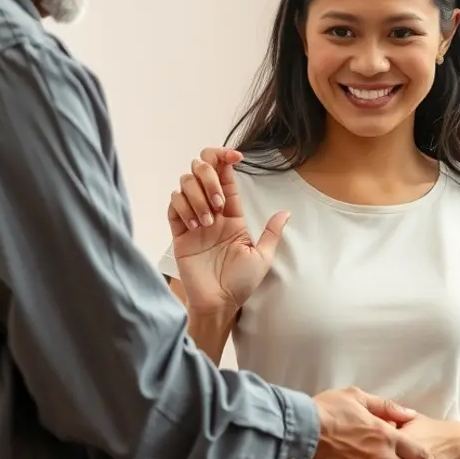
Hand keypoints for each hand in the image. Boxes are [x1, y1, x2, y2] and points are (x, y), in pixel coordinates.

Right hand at [167, 147, 288, 313]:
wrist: (218, 303)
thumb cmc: (241, 283)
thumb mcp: (262, 257)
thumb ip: (271, 233)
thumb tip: (286, 213)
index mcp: (232, 213)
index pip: (226, 176)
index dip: (226, 159)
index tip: (235, 156)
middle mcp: (211, 211)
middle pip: (202, 171)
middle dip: (209, 177)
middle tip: (219, 202)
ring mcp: (192, 219)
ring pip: (185, 184)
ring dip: (197, 196)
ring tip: (207, 222)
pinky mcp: (177, 232)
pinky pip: (173, 205)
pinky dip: (183, 208)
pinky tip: (194, 226)